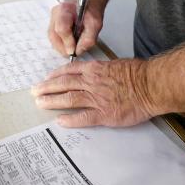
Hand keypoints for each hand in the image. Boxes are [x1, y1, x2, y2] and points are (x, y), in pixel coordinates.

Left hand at [32, 59, 157, 127]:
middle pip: (63, 84)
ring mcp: (97, 98)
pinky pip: (84, 117)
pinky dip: (70, 119)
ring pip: (69, 99)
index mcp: (94, 69)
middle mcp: (91, 82)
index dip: (54, 75)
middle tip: (34, 92)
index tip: (45, 79)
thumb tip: (92, 71)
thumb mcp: (114, 64)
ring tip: (40, 104)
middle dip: (47, 88)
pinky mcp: (104, 114)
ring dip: (52, 101)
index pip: (68, 71)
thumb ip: (100, 69)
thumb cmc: (137, 73)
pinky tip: (60, 121)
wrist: (150, 85)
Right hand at [49, 0, 101, 57]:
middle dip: (64, 47)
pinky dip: (62, 44)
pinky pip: (54, 38)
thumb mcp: (95, 24)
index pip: (62, 28)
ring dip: (62, 47)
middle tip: (74, 52)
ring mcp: (53, 18)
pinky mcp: (53, 24)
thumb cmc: (91, 10)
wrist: (89, 2)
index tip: (74, 50)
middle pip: (54, 35)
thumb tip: (77, 51)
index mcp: (65, 9)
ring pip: (53, 38)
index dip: (67, 42)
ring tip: (73, 48)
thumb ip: (88, 39)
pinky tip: (70, 44)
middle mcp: (56, 13)